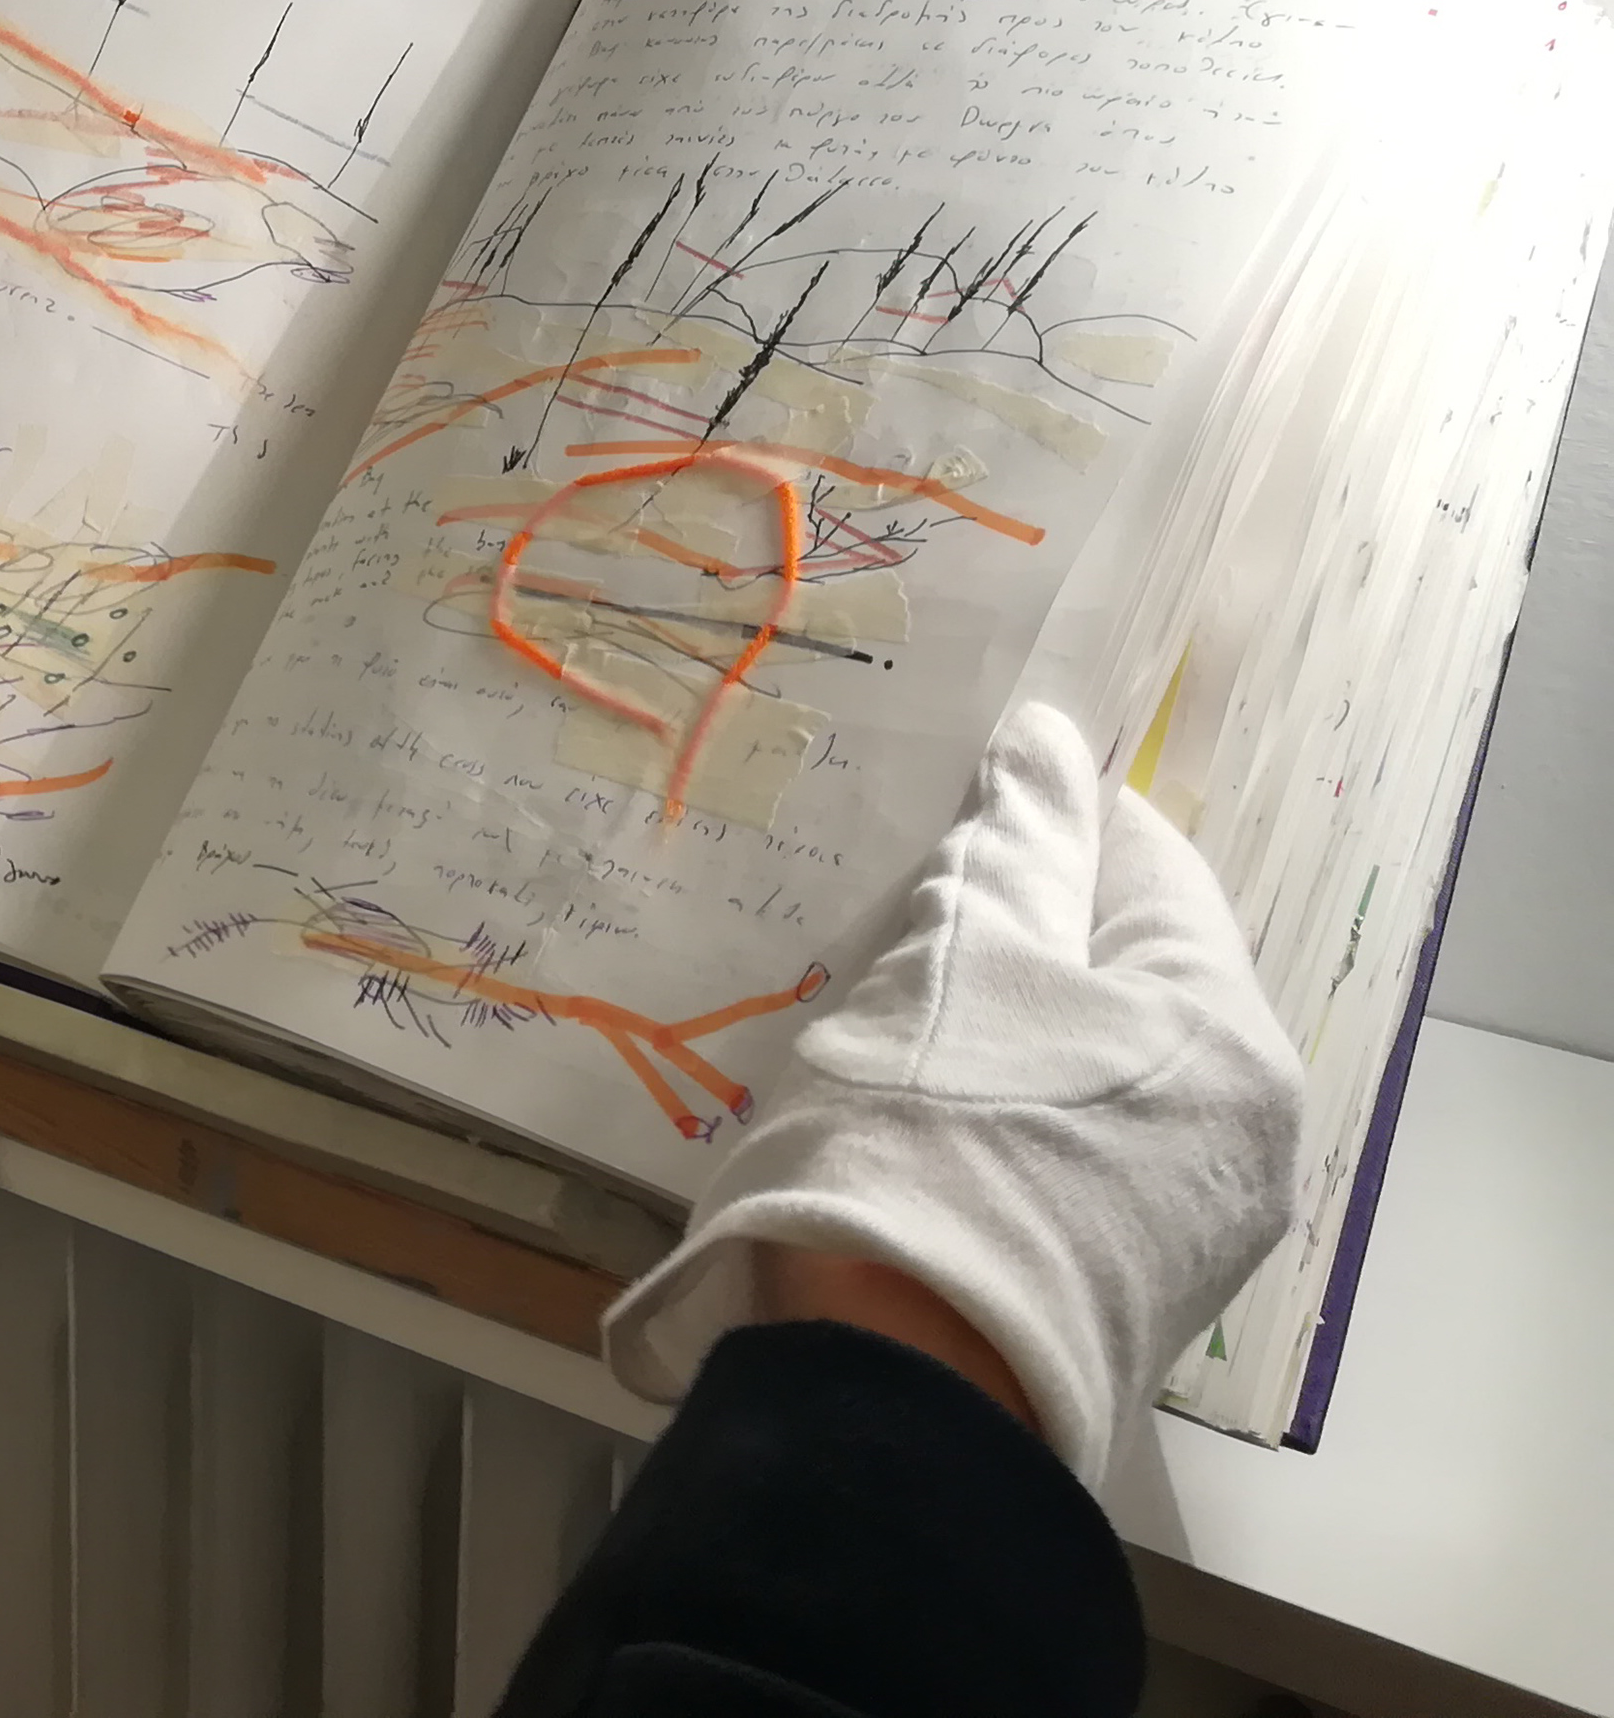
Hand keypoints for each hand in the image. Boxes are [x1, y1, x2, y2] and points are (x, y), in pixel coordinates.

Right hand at [602, 701, 1301, 1479]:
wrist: (887, 1384)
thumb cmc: (930, 1130)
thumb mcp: (959, 949)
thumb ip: (1015, 838)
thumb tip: (1052, 743)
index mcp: (1230, 1036)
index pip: (1146, 867)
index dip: (1040, 825)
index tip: (937, 825)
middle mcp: (1242, 1138)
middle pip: (1121, 981)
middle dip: (1011, 941)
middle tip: (894, 927)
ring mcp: (1182, 1234)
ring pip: (1084, 1076)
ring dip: (995, 1038)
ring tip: (885, 1024)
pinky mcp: (1110, 1296)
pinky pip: (1062, 1159)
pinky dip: (996, 1123)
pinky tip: (912, 1124)